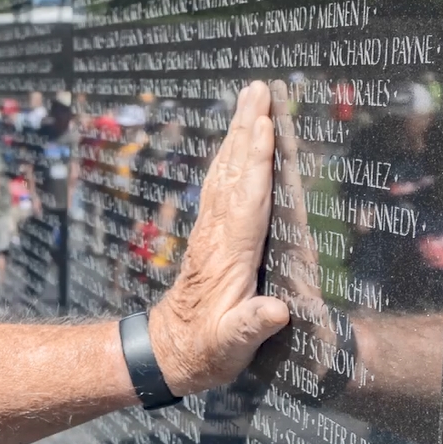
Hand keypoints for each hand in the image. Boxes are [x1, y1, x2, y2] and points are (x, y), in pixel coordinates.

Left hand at [148, 80, 289, 395]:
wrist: (168, 355)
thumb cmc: (205, 352)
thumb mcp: (231, 346)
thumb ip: (251, 326)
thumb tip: (274, 311)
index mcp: (230, 255)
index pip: (248, 198)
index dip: (258, 161)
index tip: (266, 124)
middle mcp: (219, 236)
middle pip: (235, 173)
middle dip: (247, 130)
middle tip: (257, 88)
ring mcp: (212, 234)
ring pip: (225, 174)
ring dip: (237, 136)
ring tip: (249, 100)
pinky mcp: (210, 238)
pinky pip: (221, 187)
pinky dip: (230, 159)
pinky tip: (234, 145)